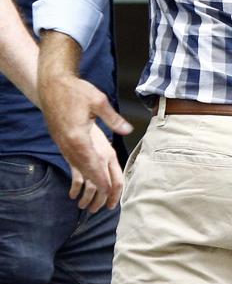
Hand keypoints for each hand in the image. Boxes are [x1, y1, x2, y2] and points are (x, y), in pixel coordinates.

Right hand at [41, 73, 131, 205]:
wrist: (52, 85)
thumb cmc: (75, 91)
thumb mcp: (98, 101)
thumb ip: (113, 119)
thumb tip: (128, 130)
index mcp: (78, 137)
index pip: (92, 164)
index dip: (101, 179)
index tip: (109, 191)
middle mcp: (68, 143)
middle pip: (84, 168)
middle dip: (96, 184)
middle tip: (106, 198)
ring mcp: (61, 142)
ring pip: (76, 165)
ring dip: (87, 178)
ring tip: (97, 191)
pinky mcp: (59, 139)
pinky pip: (70, 158)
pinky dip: (79, 168)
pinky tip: (85, 172)